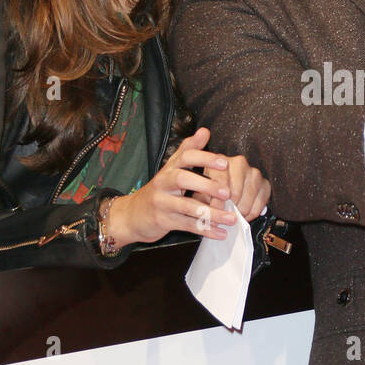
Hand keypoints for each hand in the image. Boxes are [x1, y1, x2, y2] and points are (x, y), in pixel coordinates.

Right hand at [104, 127, 269, 248]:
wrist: (132, 215)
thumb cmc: (160, 190)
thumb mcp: (171, 169)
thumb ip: (188, 150)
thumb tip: (204, 131)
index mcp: (169, 168)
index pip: (185, 157)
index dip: (205, 158)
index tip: (225, 163)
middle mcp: (163, 183)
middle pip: (182, 179)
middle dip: (206, 185)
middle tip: (228, 193)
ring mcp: (162, 202)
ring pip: (187, 207)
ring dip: (211, 214)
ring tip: (231, 218)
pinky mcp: (163, 221)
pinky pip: (186, 226)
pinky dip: (205, 230)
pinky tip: (221, 233)